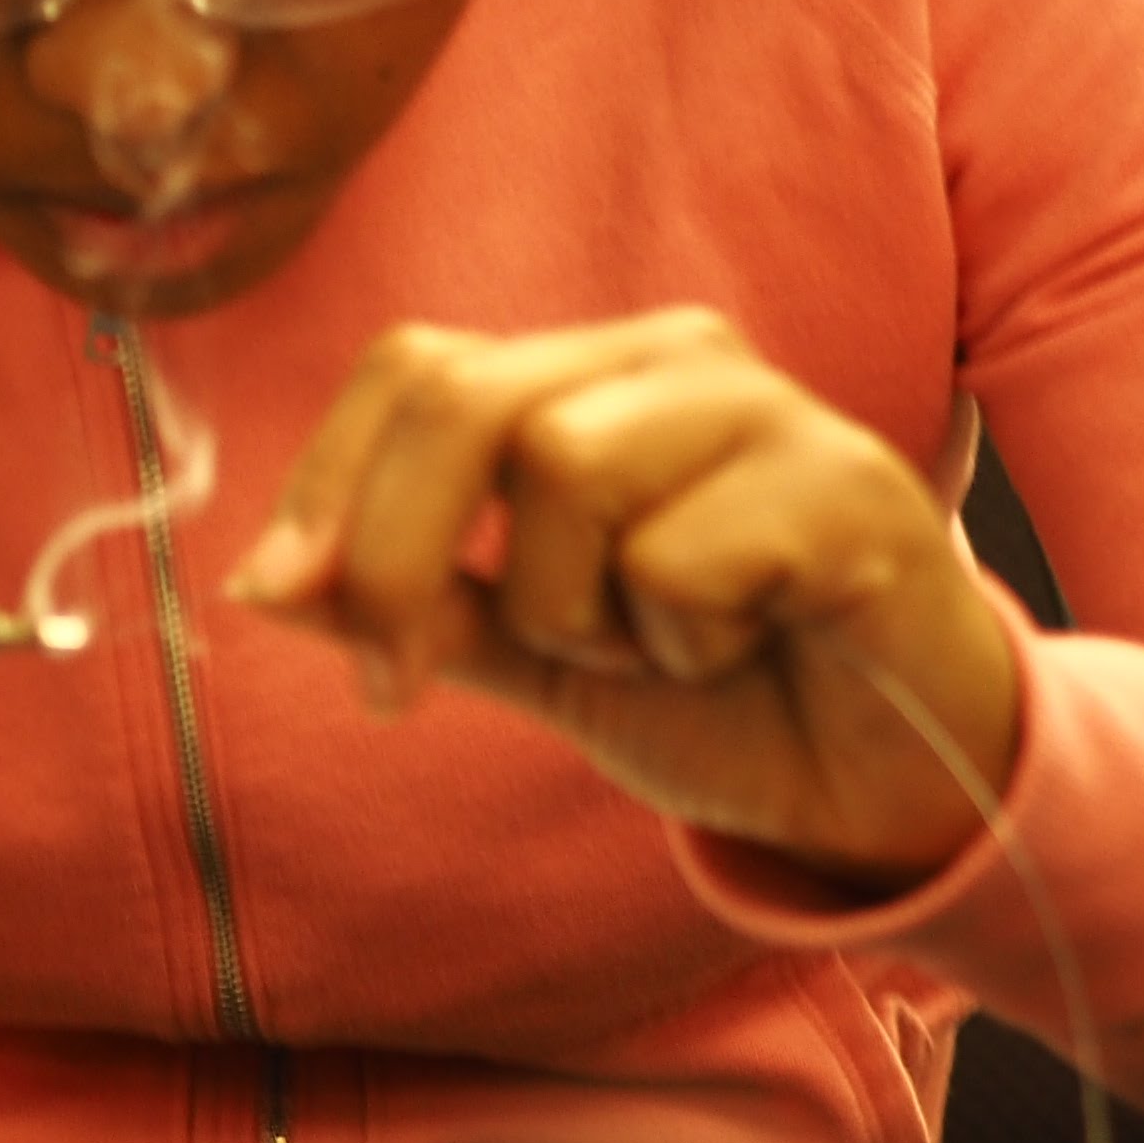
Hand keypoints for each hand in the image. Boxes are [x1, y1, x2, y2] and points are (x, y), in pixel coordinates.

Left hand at [221, 312, 1021, 887]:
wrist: (882, 782)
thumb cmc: (722, 694)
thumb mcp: (531, 655)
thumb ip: (410, 608)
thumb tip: (261, 582)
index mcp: (590, 377)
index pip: (416, 366)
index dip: (333, 486)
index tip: (298, 606)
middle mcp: (673, 360)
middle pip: (471, 400)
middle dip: (397, 558)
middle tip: (401, 684)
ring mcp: (767, 410)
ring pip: (567, 465)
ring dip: (575, 608)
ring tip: (653, 645)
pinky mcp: (848, 484)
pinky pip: (680, 555)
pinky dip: (685, 640)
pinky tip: (749, 645)